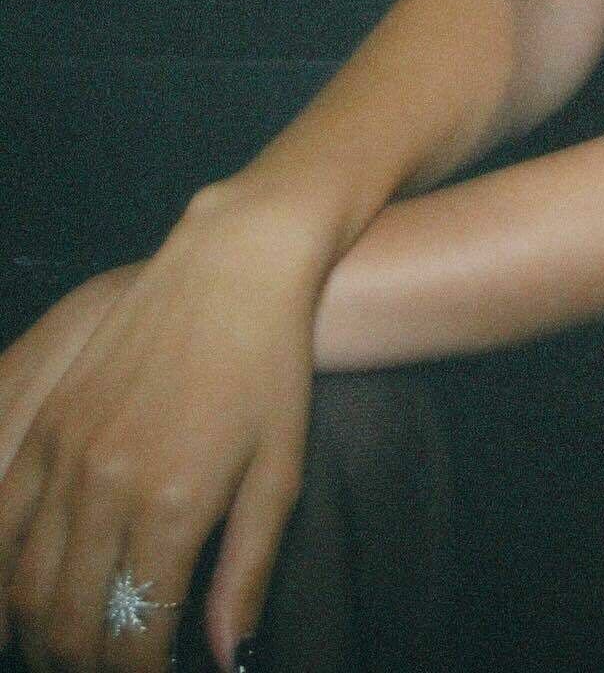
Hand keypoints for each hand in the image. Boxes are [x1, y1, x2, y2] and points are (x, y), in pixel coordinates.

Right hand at [0, 200, 325, 671]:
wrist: (232, 265)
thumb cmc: (271, 366)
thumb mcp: (282, 469)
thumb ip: (247, 569)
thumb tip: (225, 655)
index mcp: (173, 504)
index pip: (137, 634)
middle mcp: (107, 485)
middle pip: (72, 621)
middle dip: (86, 667)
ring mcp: (66, 452)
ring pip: (24, 585)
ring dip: (40, 635)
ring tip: (65, 651)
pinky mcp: (46, 425)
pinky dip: (0, 580)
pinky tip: (15, 606)